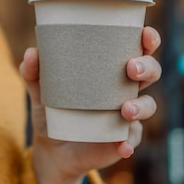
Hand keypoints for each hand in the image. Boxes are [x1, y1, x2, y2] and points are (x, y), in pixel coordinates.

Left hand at [19, 26, 161, 183]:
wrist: (51, 149)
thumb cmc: (53, 109)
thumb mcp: (40, 90)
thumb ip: (33, 72)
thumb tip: (32, 52)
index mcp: (111, 69)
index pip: (137, 48)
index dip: (147, 40)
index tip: (145, 34)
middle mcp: (125, 89)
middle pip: (151, 72)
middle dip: (147, 67)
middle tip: (131, 68)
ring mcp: (127, 115)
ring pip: (148, 105)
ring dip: (141, 106)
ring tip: (124, 110)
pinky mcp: (122, 139)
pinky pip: (132, 140)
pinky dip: (128, 143)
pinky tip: (121, 147)